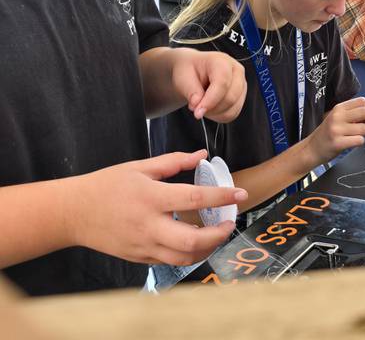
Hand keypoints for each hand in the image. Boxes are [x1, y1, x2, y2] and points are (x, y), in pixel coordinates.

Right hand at [66, 150, 247, 265]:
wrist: (72, 213)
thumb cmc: (106, 185)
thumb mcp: (139, 167)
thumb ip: (174, 161)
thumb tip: (202, 154)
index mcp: (151, 198)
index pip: (195, 199)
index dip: (222, 197)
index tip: (241, 193)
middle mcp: (149, 226)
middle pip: (193, 241)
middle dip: (219, 234)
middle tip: (230, 222)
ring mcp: (143, 246)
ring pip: (184, 257)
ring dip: (208, 248)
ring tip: (217, 233)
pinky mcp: (139, 259)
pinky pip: (170, 261)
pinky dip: (188, 254)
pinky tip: (196, 241)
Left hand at [172, 49, 245, 121]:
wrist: (194, 70)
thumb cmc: (190, 69)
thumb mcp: (183, 76)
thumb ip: (191, 90)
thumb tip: (197, 104)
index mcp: (222, 61)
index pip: (222, 83)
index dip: (210, 100)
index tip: (198, 111)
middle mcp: (236, 71)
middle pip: (231, 98)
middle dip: (212, 108)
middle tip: (196, 108)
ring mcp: (241, 84)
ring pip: (233, 108)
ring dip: (215, 113)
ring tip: (202, 104)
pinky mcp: (241, 96)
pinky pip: (233, 113)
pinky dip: (219, 115)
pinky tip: (210, 107)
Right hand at [304, 98, 364, 164]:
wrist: (312, 149)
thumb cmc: (329, 133)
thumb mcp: (338, 118)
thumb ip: (353, 114)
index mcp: (338, 108)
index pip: (362, 101)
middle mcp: (337, 116)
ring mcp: (336, 130)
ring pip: (364, 128)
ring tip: (357, 135)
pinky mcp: (337, 143)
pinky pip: (359, 140)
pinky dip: (360, 142)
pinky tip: (352, 143)